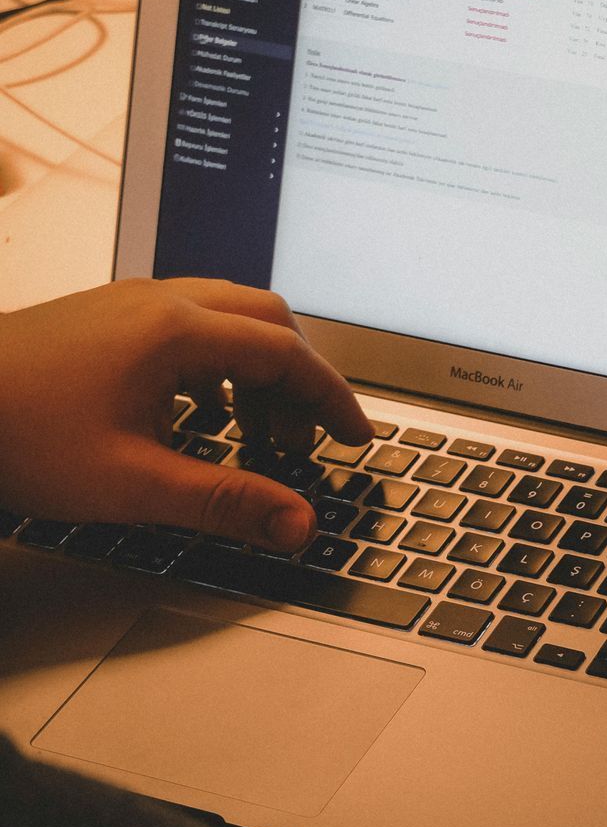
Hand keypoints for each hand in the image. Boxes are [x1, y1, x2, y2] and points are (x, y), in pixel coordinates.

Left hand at [0, 278, 371, 551]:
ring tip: (256, 433)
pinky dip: (218, 363)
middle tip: (308, 437)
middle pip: (270, 322)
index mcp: (177, 332)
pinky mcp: (105, 316)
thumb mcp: (132, 484)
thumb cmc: (17, 433)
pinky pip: (189, 322)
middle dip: (301, 380)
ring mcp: (129, 304)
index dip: (332, 400)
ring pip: (229, 317)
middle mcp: (159, 303)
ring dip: (259, 370)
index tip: (353, 437)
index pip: (289, 354)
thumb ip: (226, 502)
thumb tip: (295, 523)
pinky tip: (199, 411)